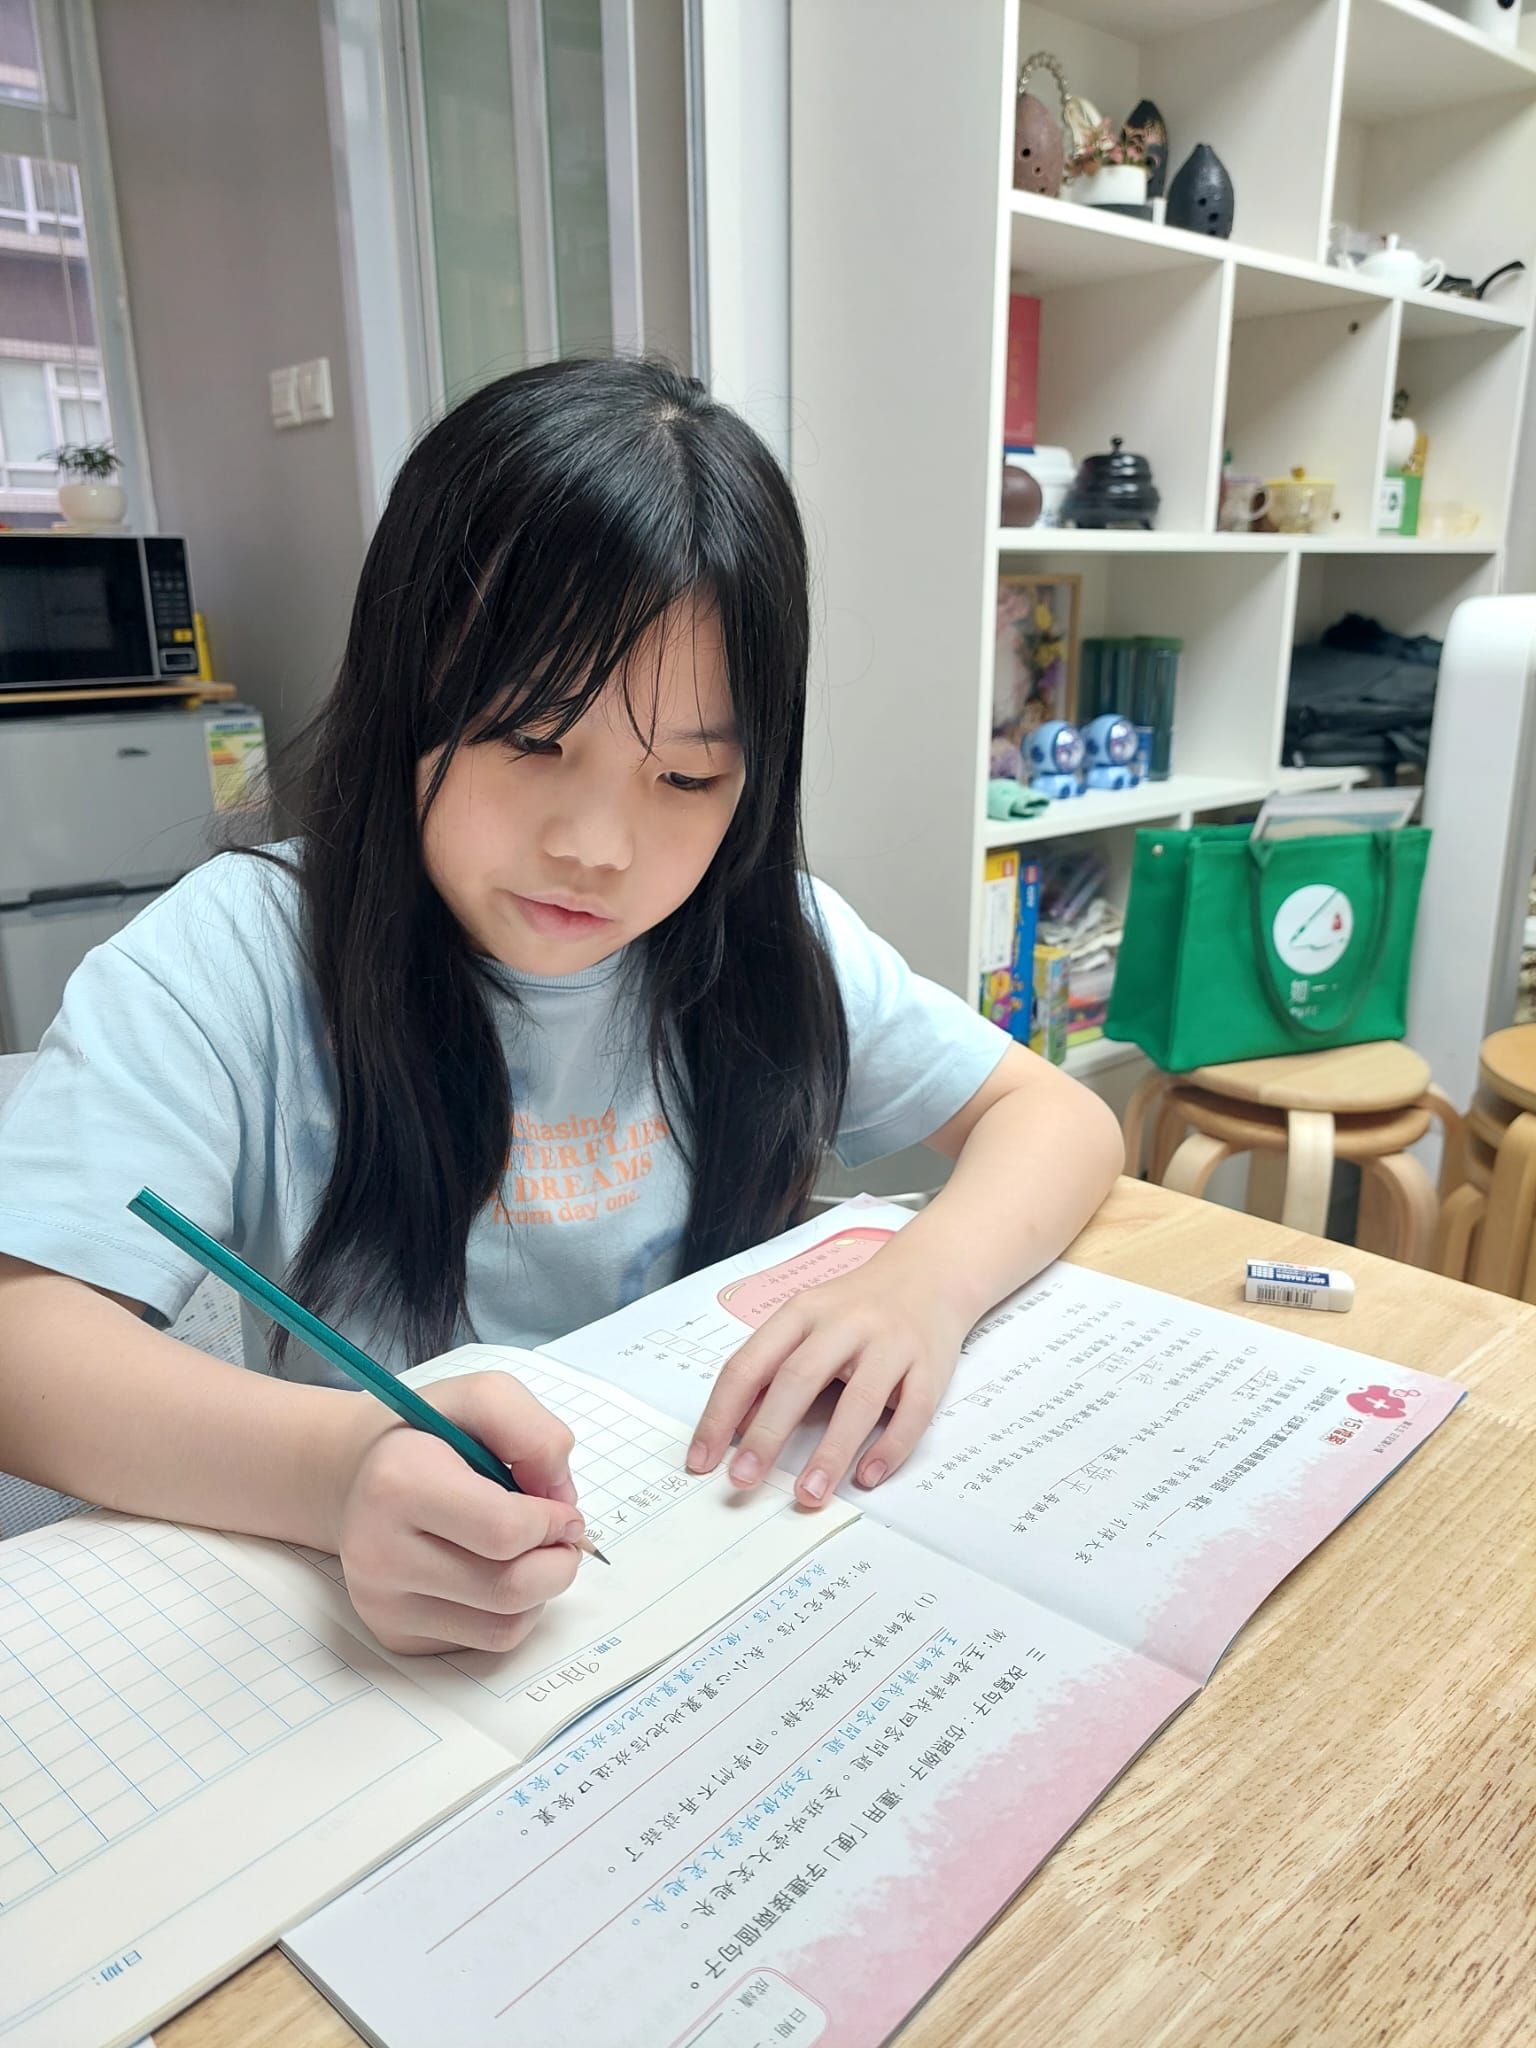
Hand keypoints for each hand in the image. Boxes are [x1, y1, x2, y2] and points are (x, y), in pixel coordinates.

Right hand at [336, 1372, 586, 1654]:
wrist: (358, 1474)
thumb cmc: (430, 1434)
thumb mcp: (484, 1397)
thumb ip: (534, 1433)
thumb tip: (561, 1501)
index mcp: (398, 1482)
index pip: (505, 1532)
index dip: (553, 1522)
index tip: (560, 1507)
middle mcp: (378, 1552)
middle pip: (510, 1588)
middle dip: (557, 1563)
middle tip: (560, 1537)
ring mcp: (382, 1602)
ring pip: (505, 1627)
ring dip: (540, 1590)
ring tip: (526, 1550)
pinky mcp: (394, 1634)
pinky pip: (484, 1642)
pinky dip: (511, 1612)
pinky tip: (494, 1572)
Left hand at [685, 1269, 967, 1507]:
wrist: (929, 1272)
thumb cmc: (857, 1307)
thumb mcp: (807, 1321)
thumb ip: (773, 1367)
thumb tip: (734, 1428)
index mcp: (803, 1312)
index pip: (750, 1364)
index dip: (720, 1414)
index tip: (702, 1460)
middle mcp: (846, 1323)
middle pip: (799, 1379)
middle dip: (767, 1435)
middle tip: (742, 1480)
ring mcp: (891, 1343)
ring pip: (858, 1401)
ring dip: (830, 1453)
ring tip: (808, 1495)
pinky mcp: (930, 1365)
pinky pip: (912, 1412)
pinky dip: (890, 1448)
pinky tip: (867, 1476)